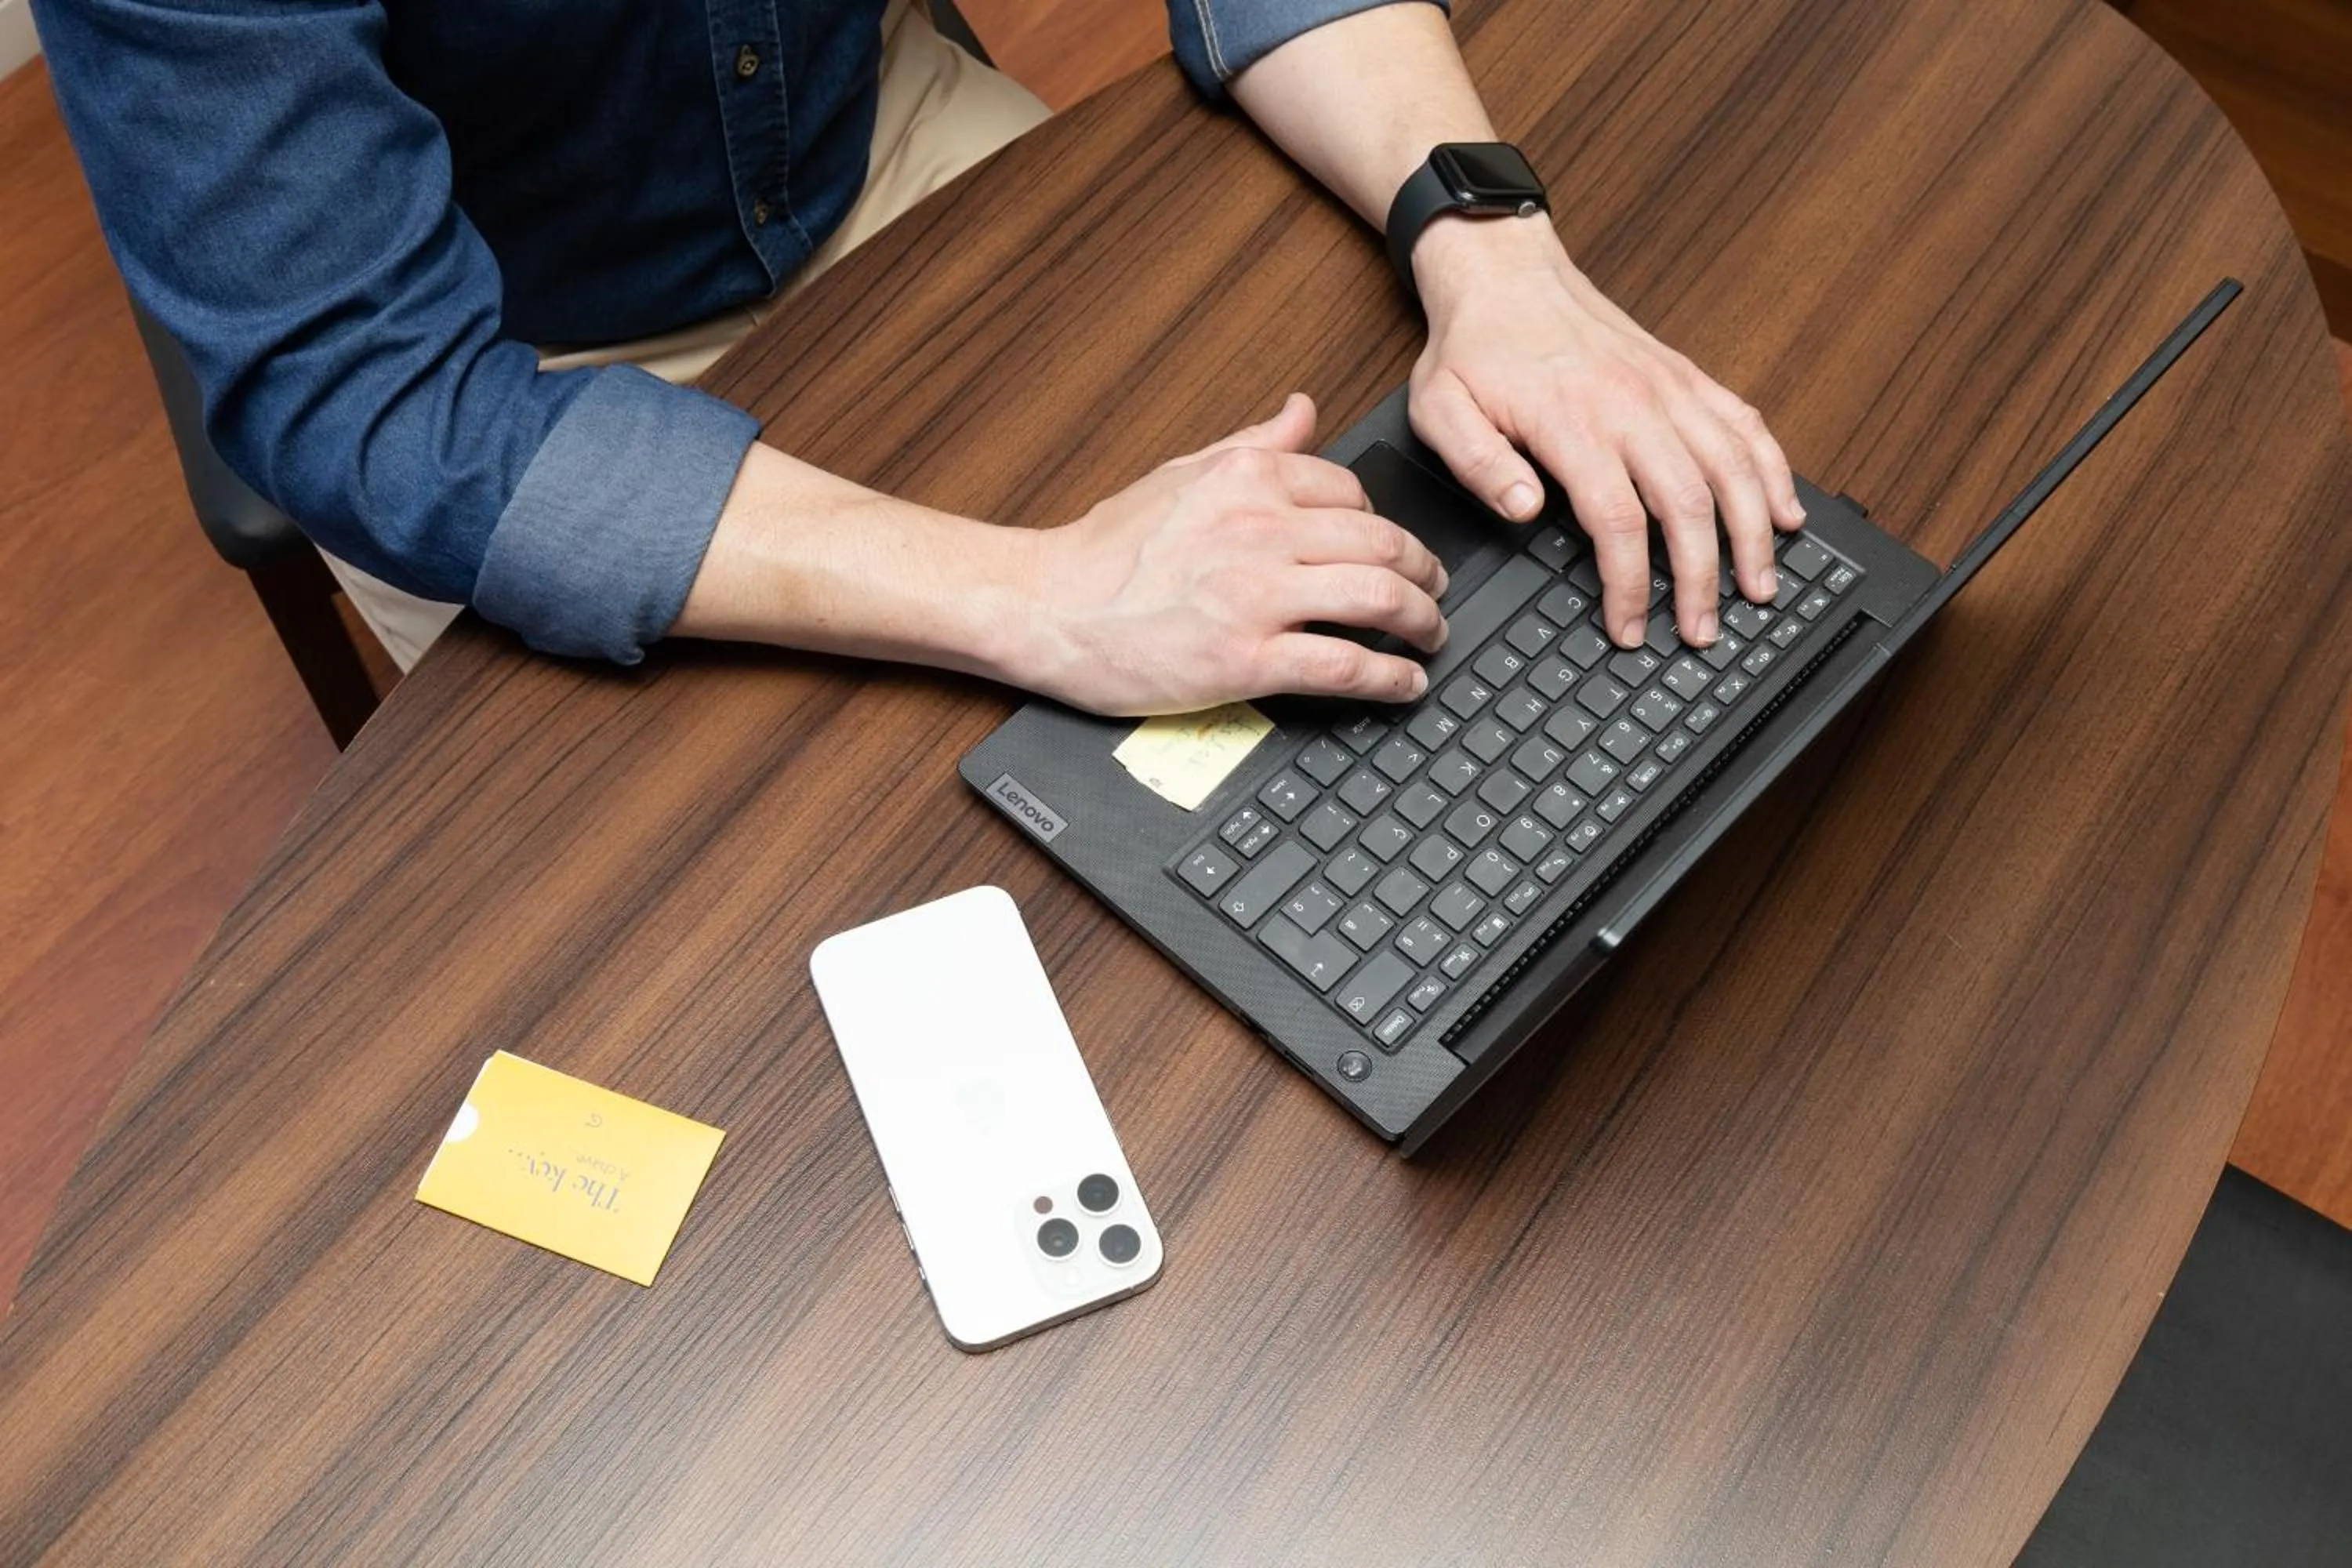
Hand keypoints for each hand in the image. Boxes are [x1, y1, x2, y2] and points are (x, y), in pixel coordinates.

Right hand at [1012, 394, 1450, 715]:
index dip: (1384, 524)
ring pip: (1378, 599)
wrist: (1046, 606)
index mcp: (1248, 478)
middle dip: (1426, 573)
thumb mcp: (1184, 472)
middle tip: (1435, 594)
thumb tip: (1304, 409)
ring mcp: (1255, 596)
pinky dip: (1390, 677)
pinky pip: (1344, 664)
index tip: (1392, 550)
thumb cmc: (1106, 549)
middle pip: (1383, 543)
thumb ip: (1254, 443)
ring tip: (1431, 637)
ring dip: (1422, 621)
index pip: (1352, 491)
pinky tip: (1406, 684)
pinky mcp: (1245, 659)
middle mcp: (1260, 529)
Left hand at [1408, 216, 1806, 648]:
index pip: (1617, 522)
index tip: (1631, 628)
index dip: (1631, 586)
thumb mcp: (1441, 408)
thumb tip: (1522, 510)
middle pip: (1690, 504)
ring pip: (1734, 467)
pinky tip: (1788, 512)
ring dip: (1754, 533)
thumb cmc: (1474, 346)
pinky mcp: (1686, 375)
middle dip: (1703, 579)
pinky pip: (1745, 424)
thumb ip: (1477, 463)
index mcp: (1574, 421)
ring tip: (1760, 588)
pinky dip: (1774, 470)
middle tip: (1703, 632)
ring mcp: (1669, 387)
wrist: (1505, 271)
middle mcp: (1634, 404)